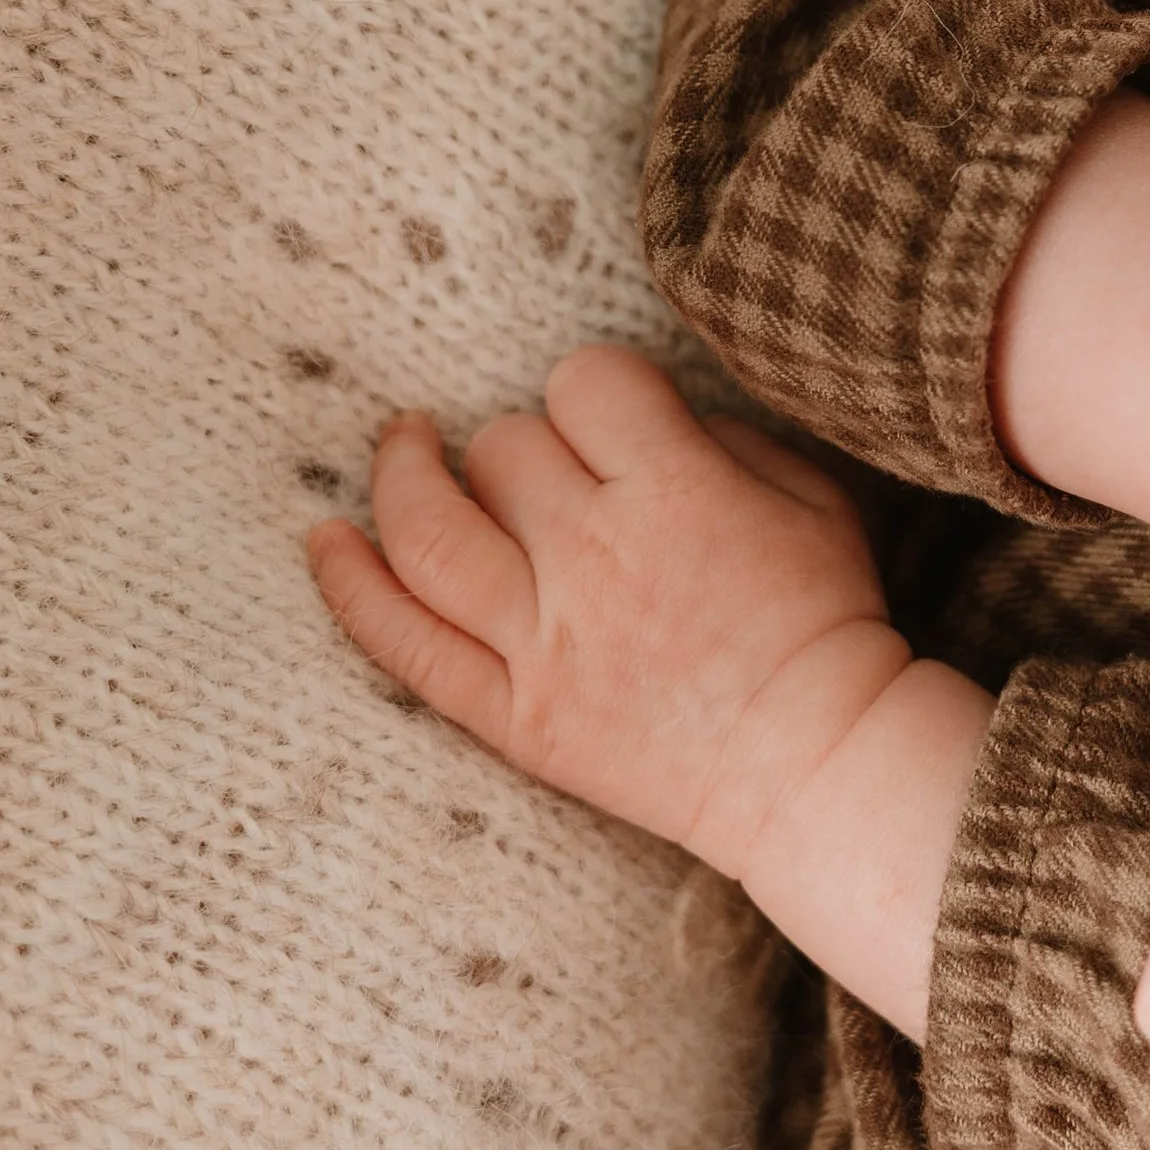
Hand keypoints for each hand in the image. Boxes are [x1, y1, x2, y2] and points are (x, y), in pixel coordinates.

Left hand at [308, 347, 990, 1031]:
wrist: (816, 766)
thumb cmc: (824, 623)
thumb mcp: (814, 497)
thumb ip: (724, 433)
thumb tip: (635, 413)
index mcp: (678, 492)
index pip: (584, 383)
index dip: (595, 391)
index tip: (611, 421)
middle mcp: (596, 558)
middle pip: (505, 449)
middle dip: (525, 447)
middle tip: (555, 477)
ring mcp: (544, 643)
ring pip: (429, 530)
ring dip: (402, 476)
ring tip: (402, 447)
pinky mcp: (512, 716)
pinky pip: (404, 646)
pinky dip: (352, 588)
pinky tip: (325, 540)